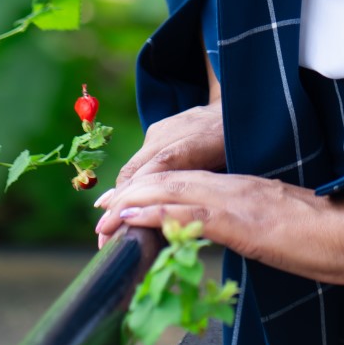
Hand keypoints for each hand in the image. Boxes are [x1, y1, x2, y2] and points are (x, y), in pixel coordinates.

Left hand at [93, 170, 343, 285]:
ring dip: (137, 203)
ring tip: (106, 213)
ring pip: (178, 192)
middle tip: (100, 209)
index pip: (189, 182)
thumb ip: (252, 224)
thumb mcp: (280, 227)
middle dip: (134, 195)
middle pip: (175, 182)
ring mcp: (242, 202)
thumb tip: (230, 234)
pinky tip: (138, 218)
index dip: (153, 189)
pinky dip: (161, 213)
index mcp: (246, 188)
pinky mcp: (247, 222)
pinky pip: (195, 214)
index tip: (121, 202)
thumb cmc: (327, 234)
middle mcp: (238, 188)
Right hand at [94, 103, 225, 244]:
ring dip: (118, 197)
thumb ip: (205, 189)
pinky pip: (139, 162)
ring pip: (134, 167)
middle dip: (118, 203)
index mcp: (200, 140)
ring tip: (106, 229)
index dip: (137, 196)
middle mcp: (176, 131)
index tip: (119, 224)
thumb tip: (175, 219)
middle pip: (138, 170)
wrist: (234, 109)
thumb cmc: (239, 147)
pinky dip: (128, 186)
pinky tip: (117, 208)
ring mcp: (163, 129)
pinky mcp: (157, 131)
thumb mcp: (232, 168)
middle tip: (104, 236)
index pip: (161, 168)